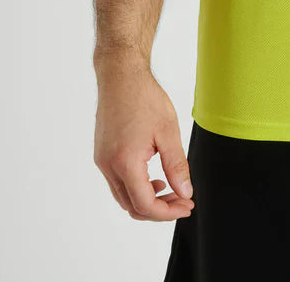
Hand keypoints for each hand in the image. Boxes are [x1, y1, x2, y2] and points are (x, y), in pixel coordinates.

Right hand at [93, 57, 194, 220]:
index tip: (186, 206)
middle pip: (131, 206)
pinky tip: (153, 176)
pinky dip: (135, 186)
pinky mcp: (102, 154)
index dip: (168, 212)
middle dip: (158, 209)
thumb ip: (177, 166)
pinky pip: (117, 182)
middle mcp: (108, 166)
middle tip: (182, 200)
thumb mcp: (168, 132)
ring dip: (146, 199)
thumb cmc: (144, 98)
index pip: (145, 205)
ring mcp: (102, 161)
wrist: (121, 76)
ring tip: (170, 188)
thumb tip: (185, 192)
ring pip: (123, 196)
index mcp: (125, 163)